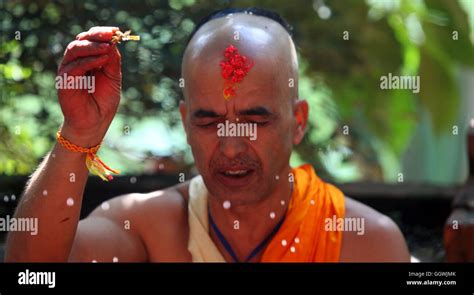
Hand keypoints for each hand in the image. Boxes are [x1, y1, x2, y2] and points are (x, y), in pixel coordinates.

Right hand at [57, 26, 121, 145]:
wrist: (94, 123)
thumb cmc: (103, 102)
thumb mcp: (113, 78)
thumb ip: (112, 61)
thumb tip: (113, 43)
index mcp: (86, 60)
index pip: (90, 40)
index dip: (101, 33)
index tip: (116, 31)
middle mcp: (75, 62)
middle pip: (81, 40)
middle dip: (96, 36)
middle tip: (111, 35)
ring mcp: (68, 70)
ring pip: (75, 49)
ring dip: (92, 46)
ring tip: (107, 47)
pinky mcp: (64, 81)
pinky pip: (75, 66)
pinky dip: (89, 61)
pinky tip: (103, 59)